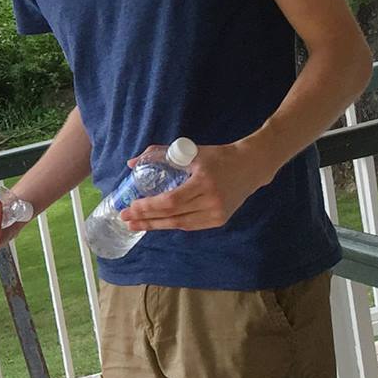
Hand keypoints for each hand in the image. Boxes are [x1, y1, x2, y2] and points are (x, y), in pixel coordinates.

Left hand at [119, 140, 269, 233]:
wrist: (252, 166)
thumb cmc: (218, 156)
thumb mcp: (189, 151)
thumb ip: (160, 154)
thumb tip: (131, 163)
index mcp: (204, 181)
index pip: (171, 200)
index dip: (149, 207)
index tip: (131, 207)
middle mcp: (212, 200)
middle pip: (173, 215)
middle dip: (146, 218)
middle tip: (125, 219)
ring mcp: (218, 213)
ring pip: (180, 224)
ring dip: (156, 225)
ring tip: (136, 225)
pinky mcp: (220, 220)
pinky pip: (190, 225)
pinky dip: (172, 224)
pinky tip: (156, 223)